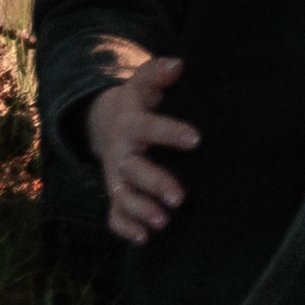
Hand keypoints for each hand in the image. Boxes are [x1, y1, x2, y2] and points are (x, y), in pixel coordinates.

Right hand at [85, 54, 198, 243]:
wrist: (107, 122)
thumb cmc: (139, 103)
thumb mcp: (144, 84)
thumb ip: (158, 74)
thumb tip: (178, 65)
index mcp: (131, 123)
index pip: (150, 127)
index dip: (170, 133)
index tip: (196, 139)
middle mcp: (121, 152)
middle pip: (134, 170)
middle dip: (155, 183)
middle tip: (180, 197)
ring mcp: (116, 176)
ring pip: (123, 196)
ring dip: (142, 210)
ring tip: (164, 223)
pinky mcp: (116, 194)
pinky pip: (114, 215)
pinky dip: (126, 228)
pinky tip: (145, 239)